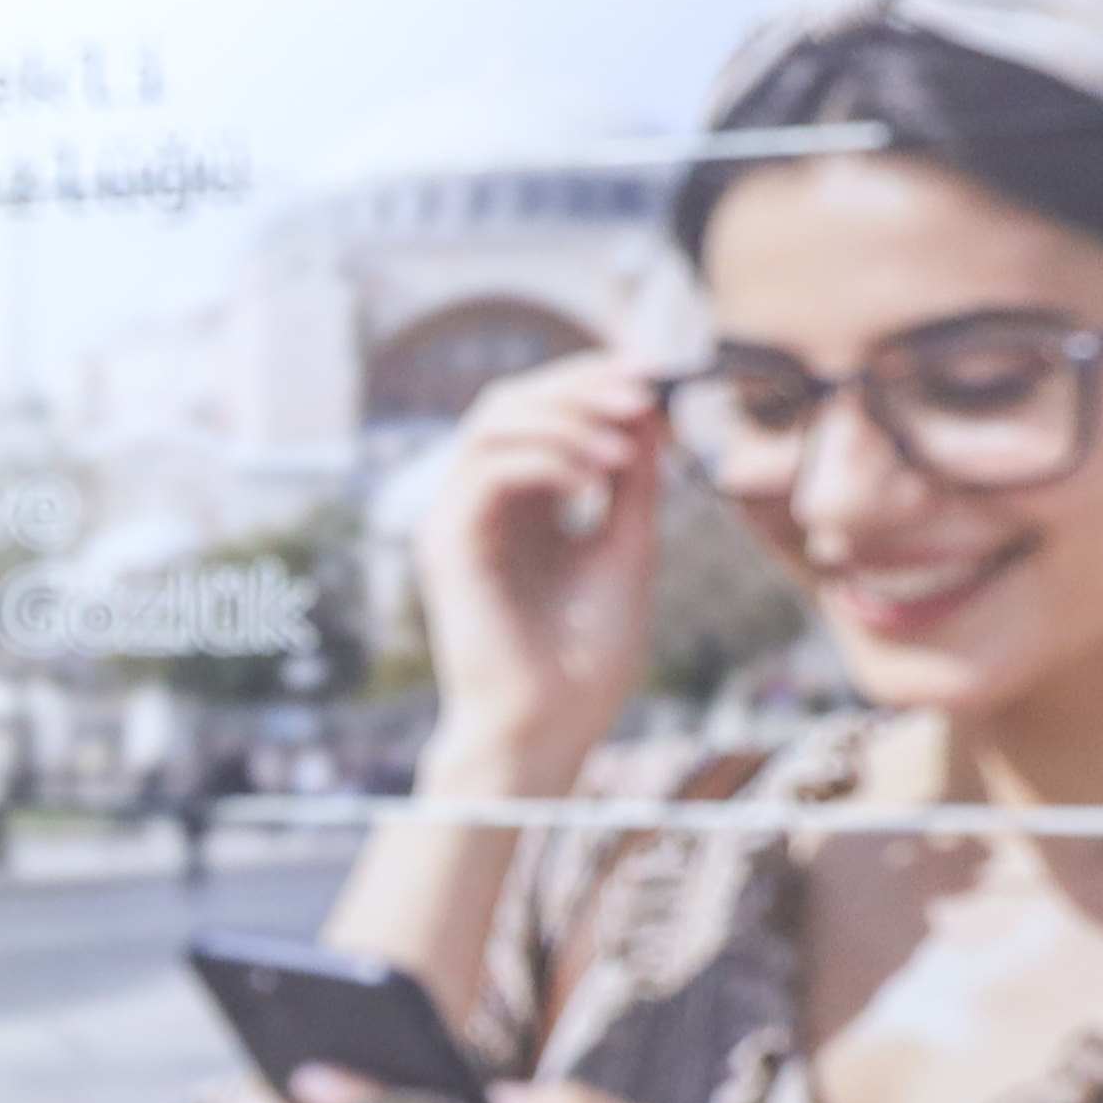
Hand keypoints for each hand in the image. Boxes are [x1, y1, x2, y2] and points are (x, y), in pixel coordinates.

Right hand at [402, 351, 669, 782]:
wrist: (550, 727)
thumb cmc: (585, 658)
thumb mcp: (627, 547)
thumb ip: (634, 482)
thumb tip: (652, 409)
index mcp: (521, 502)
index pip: (542, 411)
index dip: (592, 381)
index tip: (657, 374)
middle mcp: (480, 501)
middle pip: (513, 401)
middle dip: (582, 385)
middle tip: (645, 391)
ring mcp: (457, 518)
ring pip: (495, 420)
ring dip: (567, 417)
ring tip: (626, 448)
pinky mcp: (446, 542)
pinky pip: (489, 467)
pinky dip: (548, 459)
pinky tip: (595, 482)